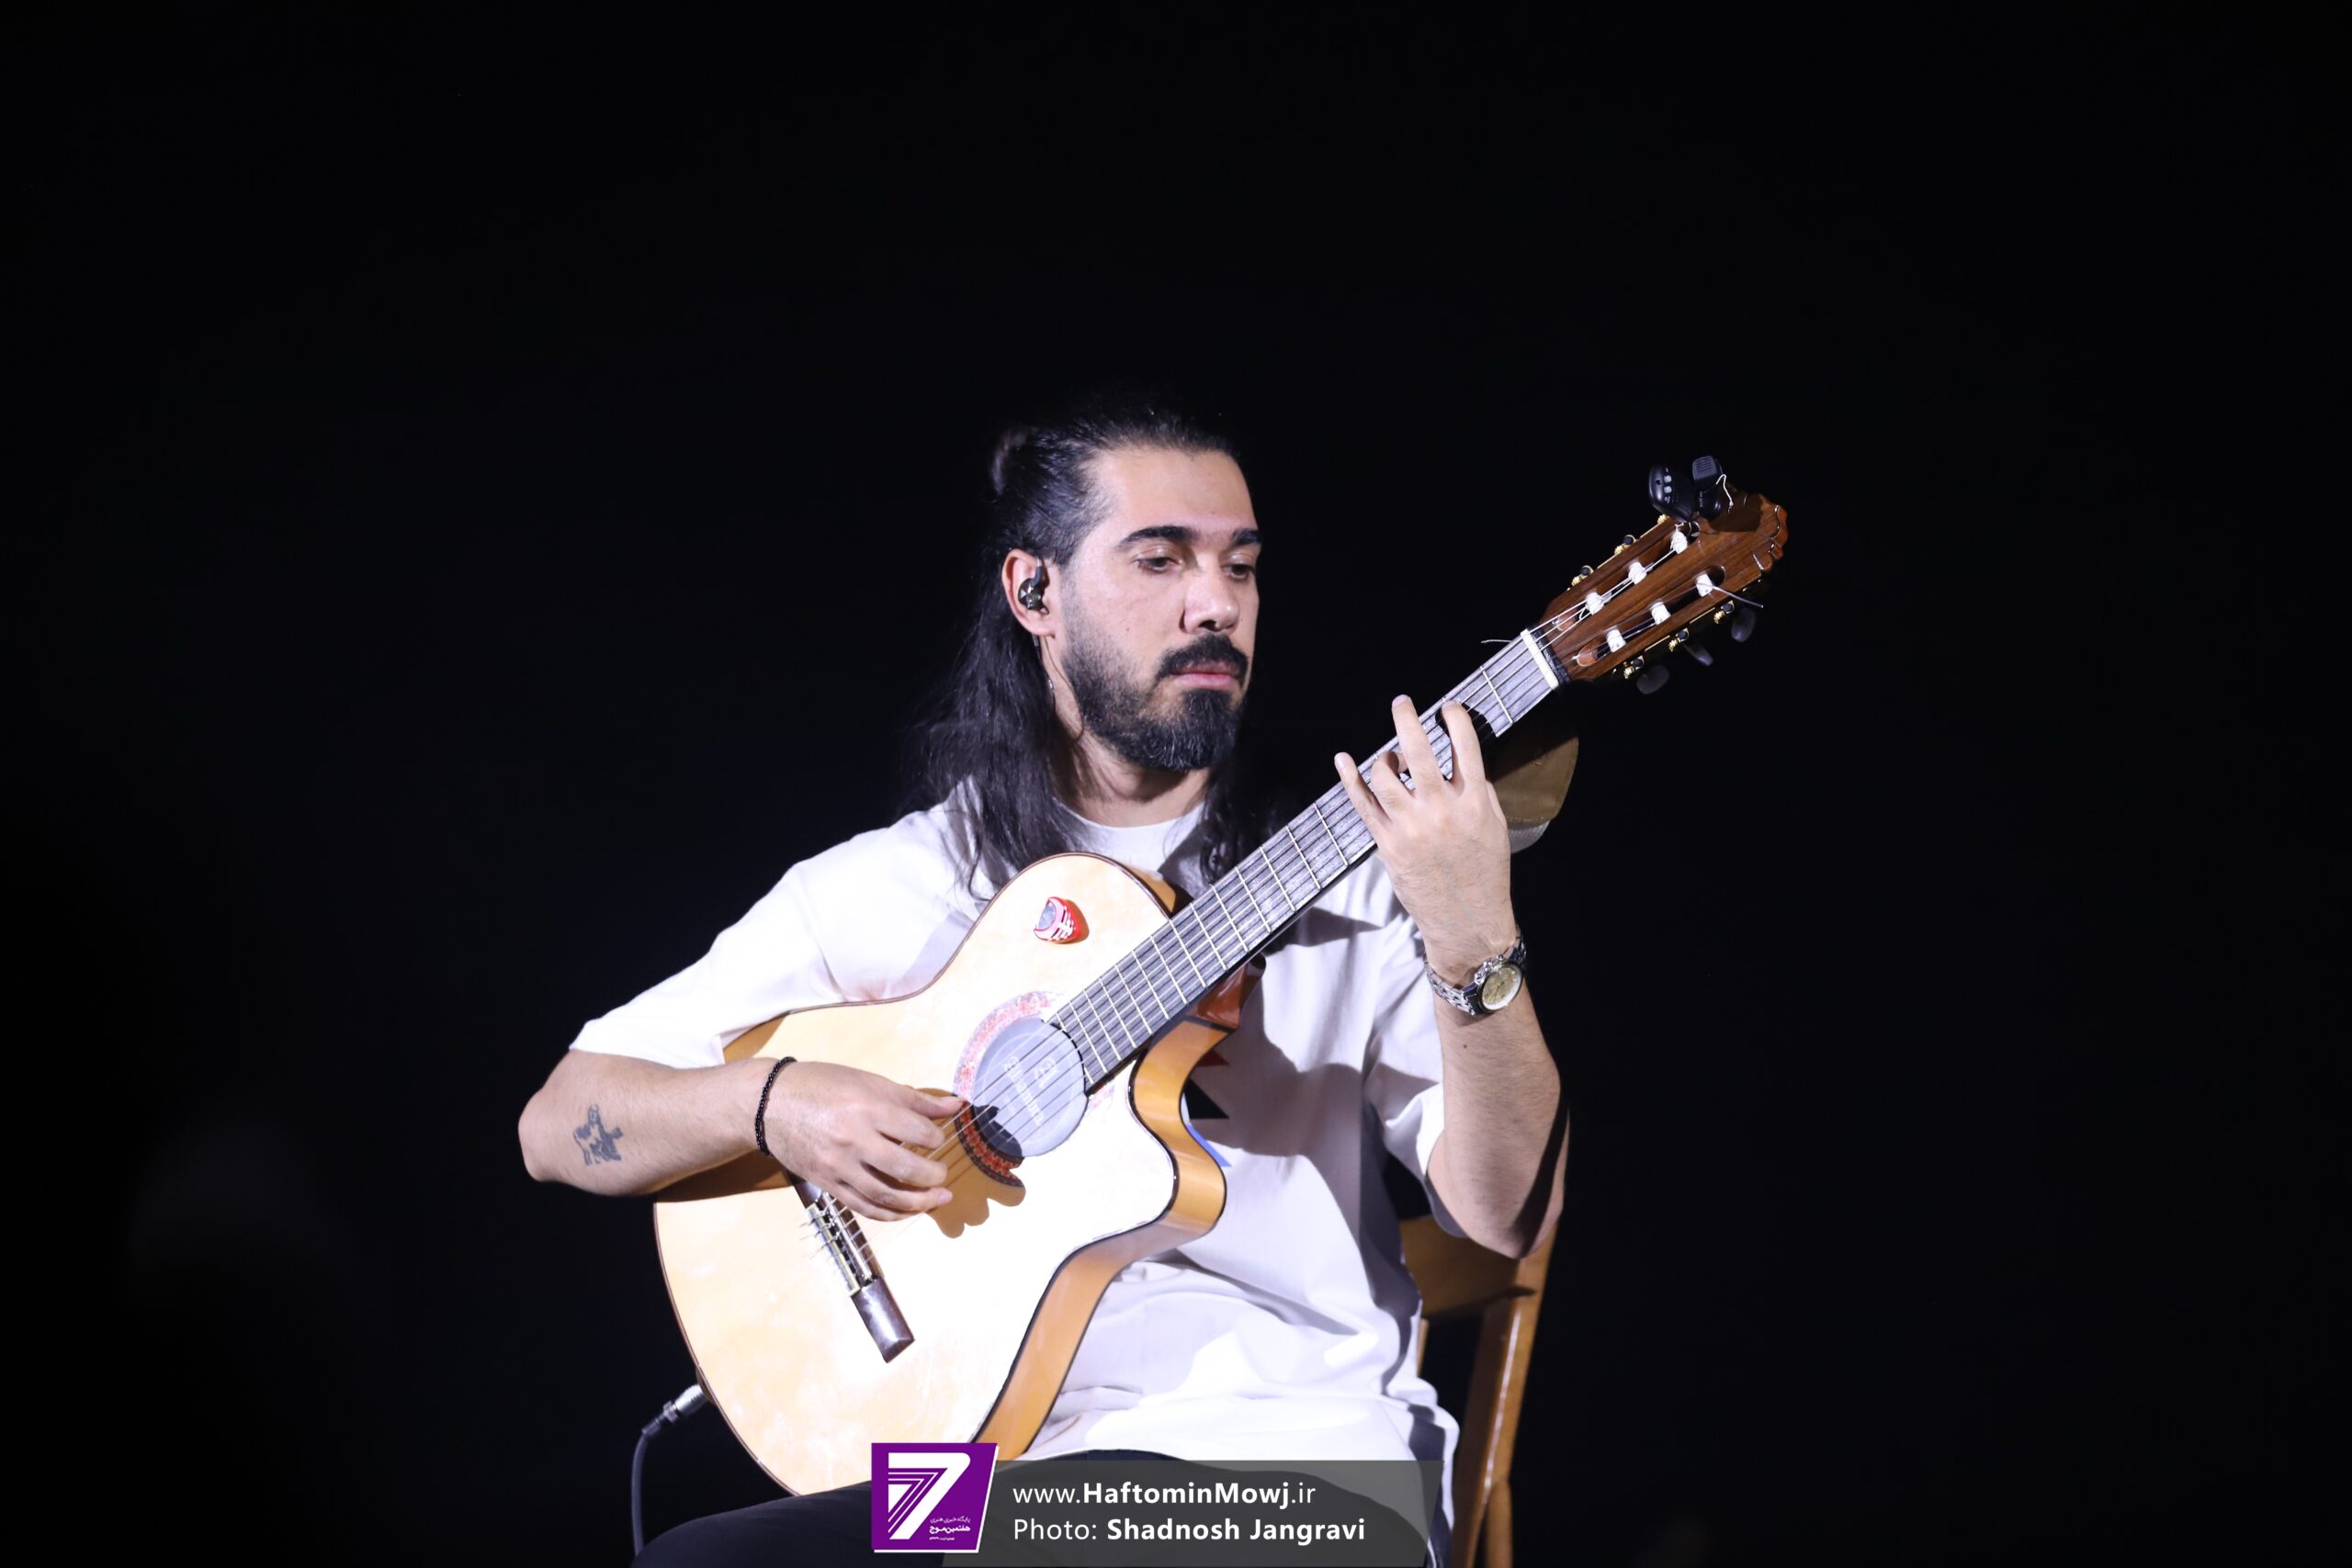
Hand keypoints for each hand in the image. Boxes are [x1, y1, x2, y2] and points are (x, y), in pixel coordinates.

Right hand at [758, 1060, 965, 1220]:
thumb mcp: (869, 1082)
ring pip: (886, 1195)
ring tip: (937, 1199)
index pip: (916, 1131)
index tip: (939, 1138)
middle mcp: (853, 1140)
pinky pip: (864, 1207)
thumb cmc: (823, 1086)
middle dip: (933, 1176)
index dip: (936, 1138)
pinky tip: (907, 1210)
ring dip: (918, 1203)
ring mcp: (838, 1166)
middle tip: (942, 1174)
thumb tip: (957, 1106)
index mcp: (867, 1108)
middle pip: (905, 1168)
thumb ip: (915, 1099)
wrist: (770, 1104)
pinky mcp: (827, 1184)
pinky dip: (890, 1213)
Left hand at [1334, 696, 1517, 981]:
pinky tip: (1343, 761)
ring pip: (1384, 775)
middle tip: (1402, 703)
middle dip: (1407, 719)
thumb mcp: (1494, 826)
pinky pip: (1362, 804)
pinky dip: (1350, 779)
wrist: (1466, 920)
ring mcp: (1411, 826)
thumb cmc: (1485, 873)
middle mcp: (1441, 809)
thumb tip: (1459, 760)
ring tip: (1388, 757)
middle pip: (1418, 751)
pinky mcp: (1387, 843)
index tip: (1448, 706)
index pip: (1465, 746)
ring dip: (1383, 757)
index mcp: (1473, 802)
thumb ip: (1478, 791)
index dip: (1454, 719)